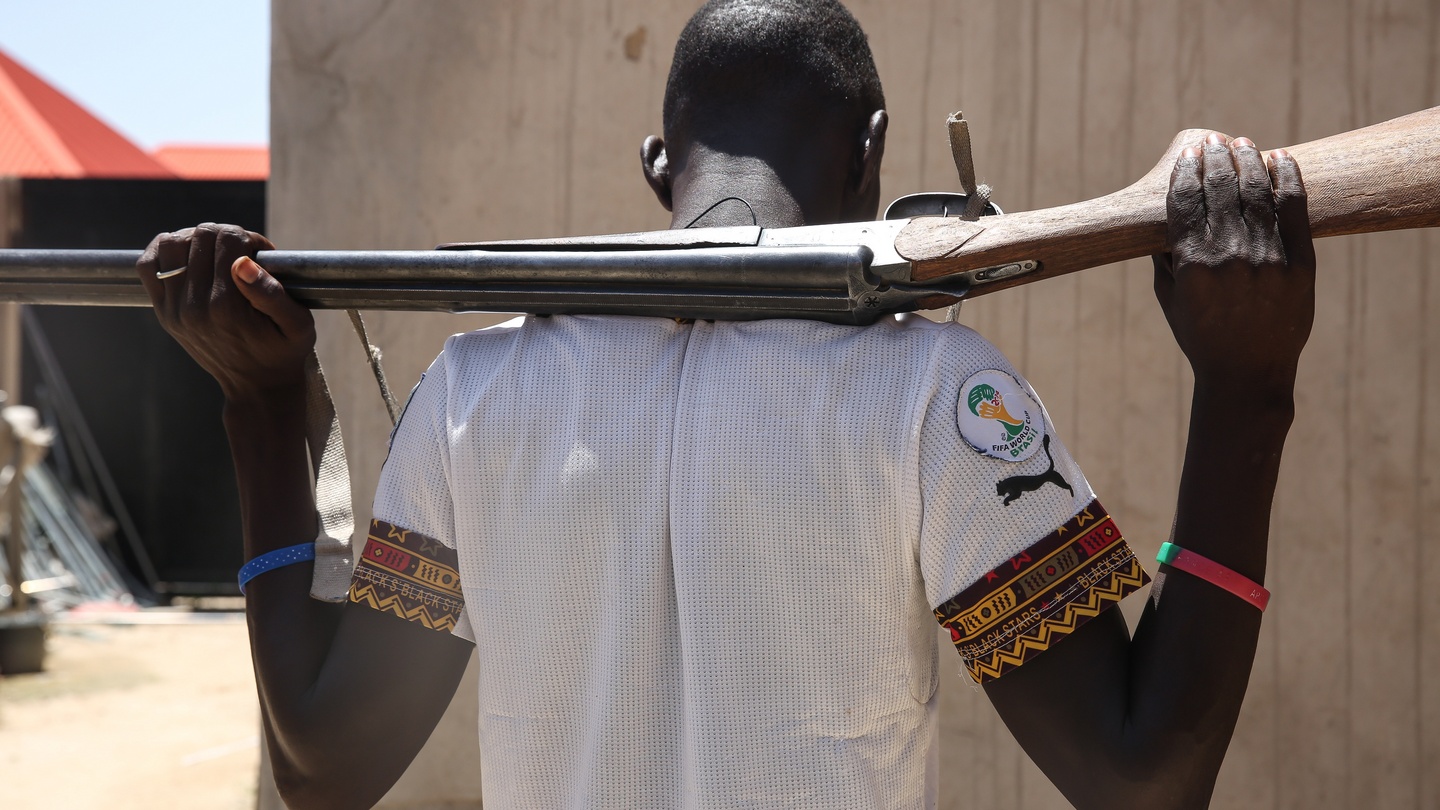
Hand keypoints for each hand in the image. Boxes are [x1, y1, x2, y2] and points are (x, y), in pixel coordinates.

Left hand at [136, 223, 314, 401]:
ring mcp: (174, 309)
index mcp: (227, 306)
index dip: (251, 238)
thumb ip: (273, 293)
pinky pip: (148, 265)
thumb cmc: (283, 352)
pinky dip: (165, 250)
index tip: (263, 253)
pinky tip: (188, 253)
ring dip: (196, 238)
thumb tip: (242, 263)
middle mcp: (194, 306)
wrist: (257, 386)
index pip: (229, 239)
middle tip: (244, 252)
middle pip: (201, 236)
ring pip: (171, 243)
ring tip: (217, 252)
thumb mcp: (298, 325)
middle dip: (226, 236)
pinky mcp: (164, 312)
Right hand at [1153, 134, 1315, 400]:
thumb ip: (1165, 256)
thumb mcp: (1169, 298)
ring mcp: (1267, 258)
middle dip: (1217, 157)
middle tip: (1215, 140)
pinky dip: (1287, 178)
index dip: (1187, 170)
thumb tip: (1165, 215)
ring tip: (1243, 143)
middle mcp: (1228, 256)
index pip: (1186, 200)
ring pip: (1257, 191)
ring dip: (1248, 159)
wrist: (1247, 373)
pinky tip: (1279, 160)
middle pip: (1221, 188)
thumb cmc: (1200, 336)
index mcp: (1191, 264)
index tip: (1189, 153)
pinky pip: (1293, 209)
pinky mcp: (1300, 264)